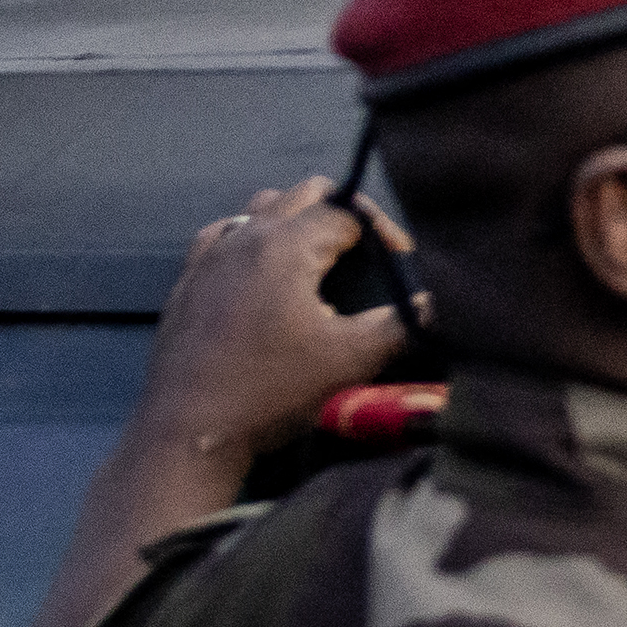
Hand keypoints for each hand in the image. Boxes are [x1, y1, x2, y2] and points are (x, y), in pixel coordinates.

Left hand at [134, 180, 410, 468]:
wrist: (187, 433)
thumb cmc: (272, 390)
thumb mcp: (351, 360)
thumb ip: (403, 324)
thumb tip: (440, 303)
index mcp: (287, 245)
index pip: (348, 209)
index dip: (384, 230)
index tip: (401, 263)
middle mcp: (246, 237)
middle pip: (304, 192)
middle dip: (344, 212)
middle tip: (366, 251)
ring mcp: (209, 257)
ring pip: (261, 207)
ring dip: (295, 218)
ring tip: (317, 256)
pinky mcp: (185, 282)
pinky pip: (223, 234)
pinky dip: (250, 238)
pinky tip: (259, 271)